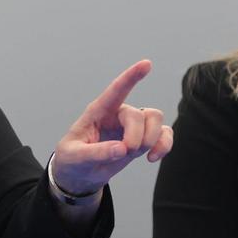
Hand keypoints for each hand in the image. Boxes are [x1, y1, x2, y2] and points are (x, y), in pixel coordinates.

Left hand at [52, 60, 172, 194]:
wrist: (80, 173)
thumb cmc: (73, 159)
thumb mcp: (75, 156)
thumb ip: (95, 152)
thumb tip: (122, 149)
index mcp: (98, 111)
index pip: (115, 90)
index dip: (131, 77)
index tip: (146, 63)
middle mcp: (117, 113)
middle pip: (138, 114)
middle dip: (137, 136)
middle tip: (127, 152)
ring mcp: (132, 125)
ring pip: (155, 118)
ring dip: (152, 138)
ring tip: (137, 154)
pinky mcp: (143, 138)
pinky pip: (164, 133)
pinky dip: (164, 145)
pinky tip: (153, 158)